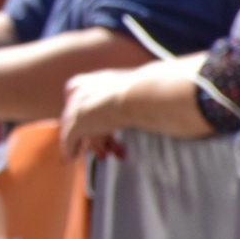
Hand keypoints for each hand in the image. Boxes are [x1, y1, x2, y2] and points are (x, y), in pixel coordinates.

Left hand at [60, 58, 209, 158]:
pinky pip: (68, 138)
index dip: (94, 116)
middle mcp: (82, 91)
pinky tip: (70, 158)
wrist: (142, 93)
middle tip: (102, 146)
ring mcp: (77, 106)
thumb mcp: (141, 89)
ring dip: (90, 143)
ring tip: (101, 155)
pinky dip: (69, 149)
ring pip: (76, 129)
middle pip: (79, 115)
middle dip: (92, 132)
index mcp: (96, 80)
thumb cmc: (150, 90)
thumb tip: (171, 87)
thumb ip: (143, 93)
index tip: (104, 128)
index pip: (86, 99)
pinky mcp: (77, 122)